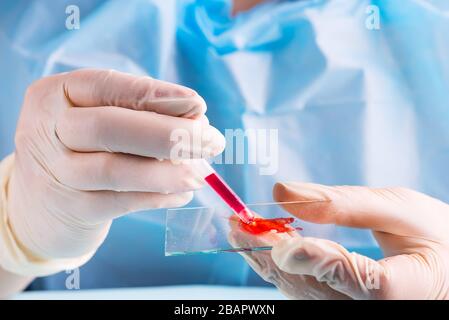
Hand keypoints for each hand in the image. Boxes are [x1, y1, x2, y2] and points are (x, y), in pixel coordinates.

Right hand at [7, 69, 224, 260]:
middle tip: (213, 141)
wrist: (39, 204)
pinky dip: (158, 197)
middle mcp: (48, 129)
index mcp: (56, 94)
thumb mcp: (97, 120)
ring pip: (116, 169)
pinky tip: (181, 194)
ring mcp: (56, 173)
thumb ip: (140, 113)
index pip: (107, 86)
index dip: (155, 95)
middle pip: (110, 126)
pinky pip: (121, 202)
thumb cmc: (81, 149)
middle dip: (169, 133)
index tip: (198, 105)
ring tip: (201, 173)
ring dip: (168, 171)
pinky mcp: (72, 209)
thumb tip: (197, 117)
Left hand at [229, 182, 448, 298]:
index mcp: (406, 288)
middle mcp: (375, 310)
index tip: (279, 238)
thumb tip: (282, 191)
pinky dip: (281, 267)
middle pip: (316, 290)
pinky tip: (267, 244)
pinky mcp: (340, 306)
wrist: (443, 269)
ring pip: (303, 294)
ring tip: (243, 229)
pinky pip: (305, 293)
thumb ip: (344, 203)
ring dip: (268, 260)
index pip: (360, 282)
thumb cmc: (433, 237)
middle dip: (271, 254)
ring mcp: (355, 310)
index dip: (317, 260)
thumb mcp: (400, 210)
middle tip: (237, 222)